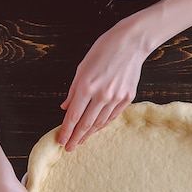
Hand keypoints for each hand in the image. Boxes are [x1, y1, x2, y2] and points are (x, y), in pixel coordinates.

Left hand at [58, 22, 147, 150]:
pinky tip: (96, 130)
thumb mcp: (82, 68)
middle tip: (69, 148)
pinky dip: (103, 125)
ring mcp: (116, 98)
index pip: (73, 116)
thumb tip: (65, 108)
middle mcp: (102, 94)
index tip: (61, 140)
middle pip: (86, 123)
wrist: (130, 43)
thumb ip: (73, 91)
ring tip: (81, 141)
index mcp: (87, 86)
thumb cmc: (104, 51)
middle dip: (76, 137)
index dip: (66, 131)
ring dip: (89, 134)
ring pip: (100, 122)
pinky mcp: (127, 98)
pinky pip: (112, 116)